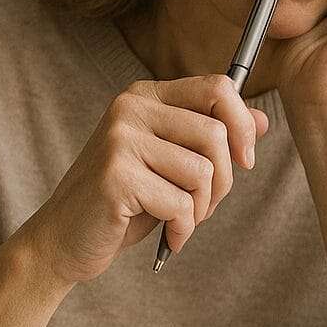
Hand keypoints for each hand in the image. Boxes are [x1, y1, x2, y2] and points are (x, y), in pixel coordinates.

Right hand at [18, 76, 269, 285]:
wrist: (63, 238)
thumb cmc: (123, 201)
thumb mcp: (171, 164)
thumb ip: (211, 139)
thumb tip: (262, 120)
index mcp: (144, 97)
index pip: (217, 88)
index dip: (242, 126)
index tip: (244, 160)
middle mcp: (130, 110)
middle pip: (216, 135)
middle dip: (223, 182)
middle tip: (201, 207)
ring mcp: (120, 141)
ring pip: (203, 173)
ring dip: (201, 209)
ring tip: (178, 220)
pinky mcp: (116, 178)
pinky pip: (181, 205)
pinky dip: (183, 229)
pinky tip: (168, 235)